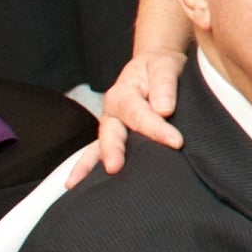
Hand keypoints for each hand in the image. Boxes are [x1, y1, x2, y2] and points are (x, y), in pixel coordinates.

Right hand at [69, 47, 185, 183]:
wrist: (154, 65)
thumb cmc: (160, 67)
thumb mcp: (165, 66)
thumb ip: (164, 85)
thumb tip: (164, 109)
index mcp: (124, 93)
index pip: (140, 114)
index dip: (157, 129)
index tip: (176, 142)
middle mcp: (112, 112)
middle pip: (110, 133)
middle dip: (112, 151)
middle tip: (114, 168)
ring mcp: (111, 126)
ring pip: (97, 146)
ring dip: (88, 165)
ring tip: (74, 185)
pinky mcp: (115, 137)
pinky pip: (98, 152)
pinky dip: (88, 167)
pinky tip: (76, 186)